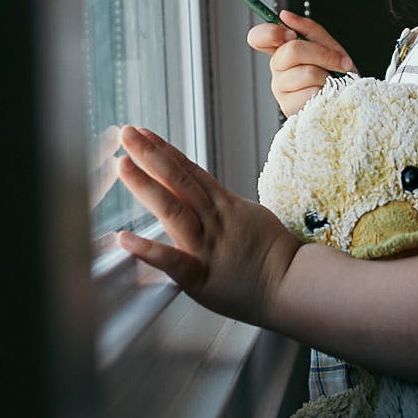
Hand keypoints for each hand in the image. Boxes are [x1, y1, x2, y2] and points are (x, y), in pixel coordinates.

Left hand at [114, 125, 301, 325]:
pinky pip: (173, 262)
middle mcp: (213, 221)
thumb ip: (226, 205)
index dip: (165, 151)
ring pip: (174, 209)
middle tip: (127, 133)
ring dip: (145, 185)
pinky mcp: (201, 277)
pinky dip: (148, 250)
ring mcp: (206, 246)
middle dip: (150, 155)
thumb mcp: (251, 216)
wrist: (295, 285)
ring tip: (123, 164)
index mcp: (224, 206)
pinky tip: (125, 239)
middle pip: (178, 181)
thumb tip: (208, 193)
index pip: (190, 171)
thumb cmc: (276, 256)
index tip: (145, 134)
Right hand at [246, 10, 357, 115]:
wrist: (350, 97)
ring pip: (306, 72)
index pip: (258, 37)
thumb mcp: (329, 45)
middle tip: (338, 61)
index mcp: (283, 51)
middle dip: (323, 54)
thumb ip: (308, 28)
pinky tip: (326, 95)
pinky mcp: (290, 108)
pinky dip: (326, 91)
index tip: (290, 34)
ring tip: (331, 81)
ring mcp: (281, 90)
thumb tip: (284, 15)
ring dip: (327, 74)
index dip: (270, 32)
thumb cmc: (337, 73)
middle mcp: (278, 69)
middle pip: (292, 51)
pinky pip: (311, 92)